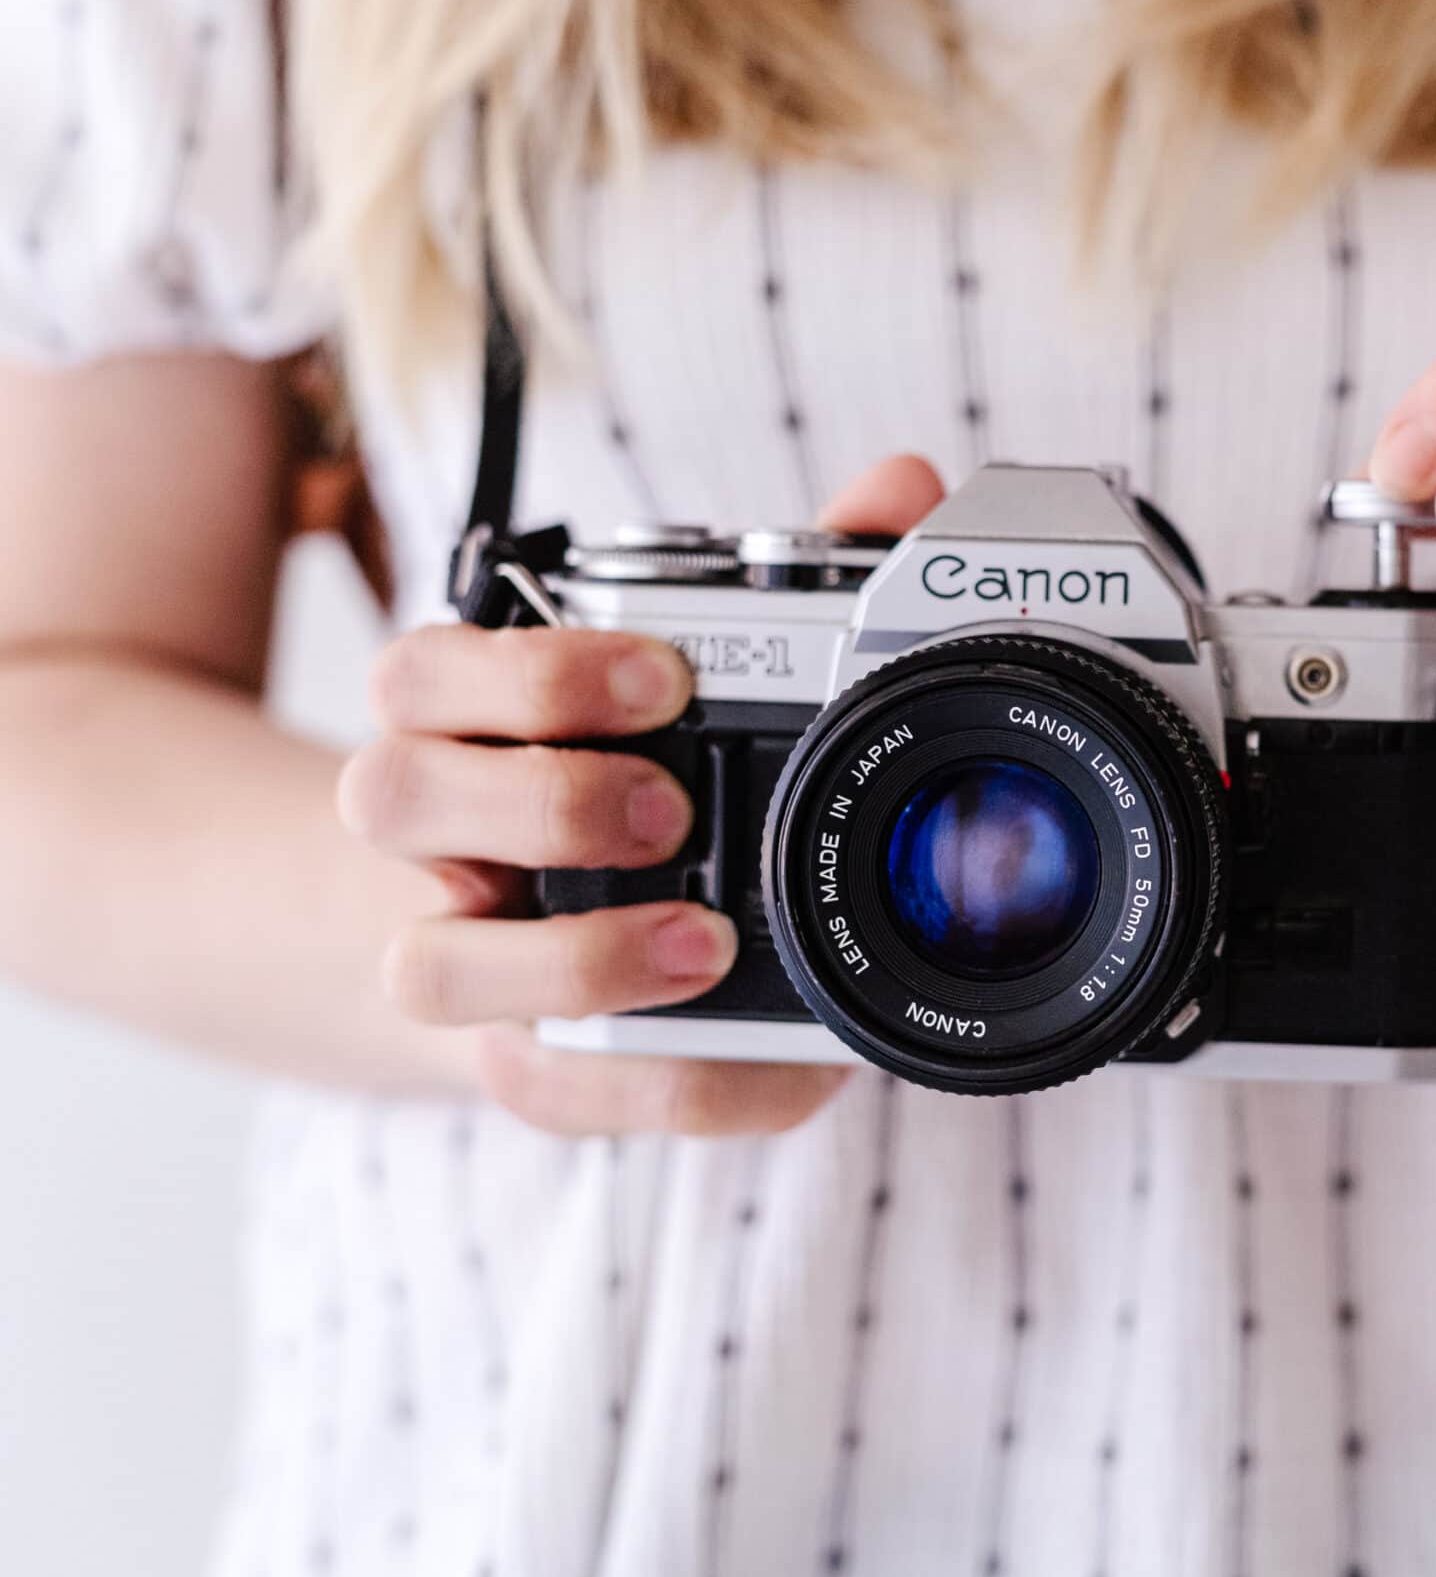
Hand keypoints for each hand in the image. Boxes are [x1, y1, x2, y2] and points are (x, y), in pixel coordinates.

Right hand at [338, 453, 947, 1133]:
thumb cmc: (615, 769)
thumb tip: (901, 486)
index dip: (531, 671)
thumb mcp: (689, 673)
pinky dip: (668, 1089)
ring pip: (427, 968)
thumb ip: (793, 577)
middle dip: (542, 801)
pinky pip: (549, 1091)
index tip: (663, 675)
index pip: (426, 672)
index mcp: (456, 721)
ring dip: (571, 960)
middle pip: (392, 799)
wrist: (491, 922)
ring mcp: (454, 956)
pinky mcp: (511, 1062)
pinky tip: (784, 1068)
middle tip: (671, 810)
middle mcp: (427, 838)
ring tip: (702, 944)